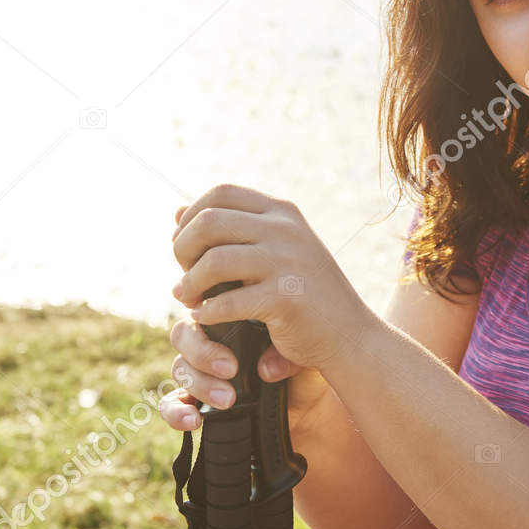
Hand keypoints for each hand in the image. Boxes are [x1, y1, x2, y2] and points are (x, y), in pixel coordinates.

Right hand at [159, 287, 326, 430]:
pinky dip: (176, 412)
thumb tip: (266, 368)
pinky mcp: (196, 401)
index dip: (202, 311)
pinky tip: (193, 420)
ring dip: (200, 383)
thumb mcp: (301, 351)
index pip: (203, 306)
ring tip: (228, 399)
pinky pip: (171, 404)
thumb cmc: (302, 364)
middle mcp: (209, 341)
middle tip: (231, 368)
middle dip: (203, 353)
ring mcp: (200, 371)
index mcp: (229, 317)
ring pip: (179, 368)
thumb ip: (284, 353)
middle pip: (184, 335)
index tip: (219, 322)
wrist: (310, 402)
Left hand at [169, 184, 372, 379]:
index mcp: (282, 212)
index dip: (191, 217)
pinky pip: (228, 301)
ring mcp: (288, 262)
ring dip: (190, 283)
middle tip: (183, 276)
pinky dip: (208, 312)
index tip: (184, 246)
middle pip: (209, 221)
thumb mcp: (274, 250)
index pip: (220, 193)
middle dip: (183, 250)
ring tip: (188, 299)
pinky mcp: (286, 299)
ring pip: (214, 260)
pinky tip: (205, 318)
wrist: (351, 335)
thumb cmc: (306, 293)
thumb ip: (231, 230)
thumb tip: (177, 211)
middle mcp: (285, 229)